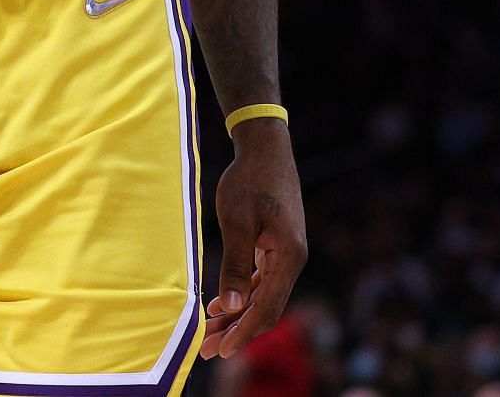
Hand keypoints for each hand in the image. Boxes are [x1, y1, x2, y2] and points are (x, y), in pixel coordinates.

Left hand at [202, 120, 306, 358]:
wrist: (265, 148)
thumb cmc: (249, 180)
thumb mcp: (237, 221)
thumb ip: (235, 264)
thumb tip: (233, 306)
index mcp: (289, 257)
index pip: (267, 307)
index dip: (244, 332)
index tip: (221, 350)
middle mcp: (292, 260)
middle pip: (266, 307)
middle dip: (237, 330)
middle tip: (207, 350)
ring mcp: (285, 254)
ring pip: (262, 295)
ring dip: (237, 314)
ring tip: (209, 333)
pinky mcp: (276, 246)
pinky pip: (261, 280)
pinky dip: (242, 294)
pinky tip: (221, 306)